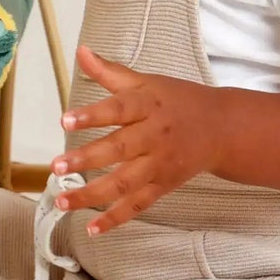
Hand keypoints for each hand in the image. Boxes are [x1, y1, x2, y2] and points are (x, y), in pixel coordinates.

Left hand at [51, 47, 223, 235]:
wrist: (222, 128)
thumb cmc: (177, 101)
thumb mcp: (147, 82)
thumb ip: (111, 72)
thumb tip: (81, 50)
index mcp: (148, 106)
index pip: (119, 109)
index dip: (92, 115)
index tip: (65, 121)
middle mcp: (154, 136)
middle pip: (119, 149)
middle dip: (87, 159)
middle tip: (57, 167)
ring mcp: (159, 164)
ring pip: (125, 183)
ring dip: (93, 195)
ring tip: (62, 201)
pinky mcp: (163, 186)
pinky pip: (138, 205)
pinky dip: (117, 219)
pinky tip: (92, 229)